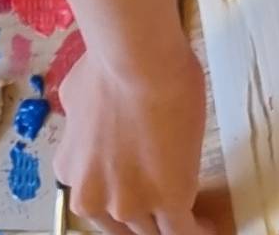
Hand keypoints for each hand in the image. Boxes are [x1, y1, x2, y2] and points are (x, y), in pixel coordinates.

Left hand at [56, 35, 210, 234]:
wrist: (137, 61)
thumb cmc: (110, 65)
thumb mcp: (78, 99)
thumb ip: (85, 125)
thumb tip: (97, 119)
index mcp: (70, 172)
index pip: (99, 204)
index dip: (124, 198)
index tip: (141, 193)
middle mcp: (92, 196)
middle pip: (123, 225)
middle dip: (146, 218)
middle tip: (167, 209)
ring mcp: (128, 203)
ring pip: (154, 231)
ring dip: (172, 224)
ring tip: (194, 218)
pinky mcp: (168, 200)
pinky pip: (183, 231)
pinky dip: (197, 231)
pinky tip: (208, 226)